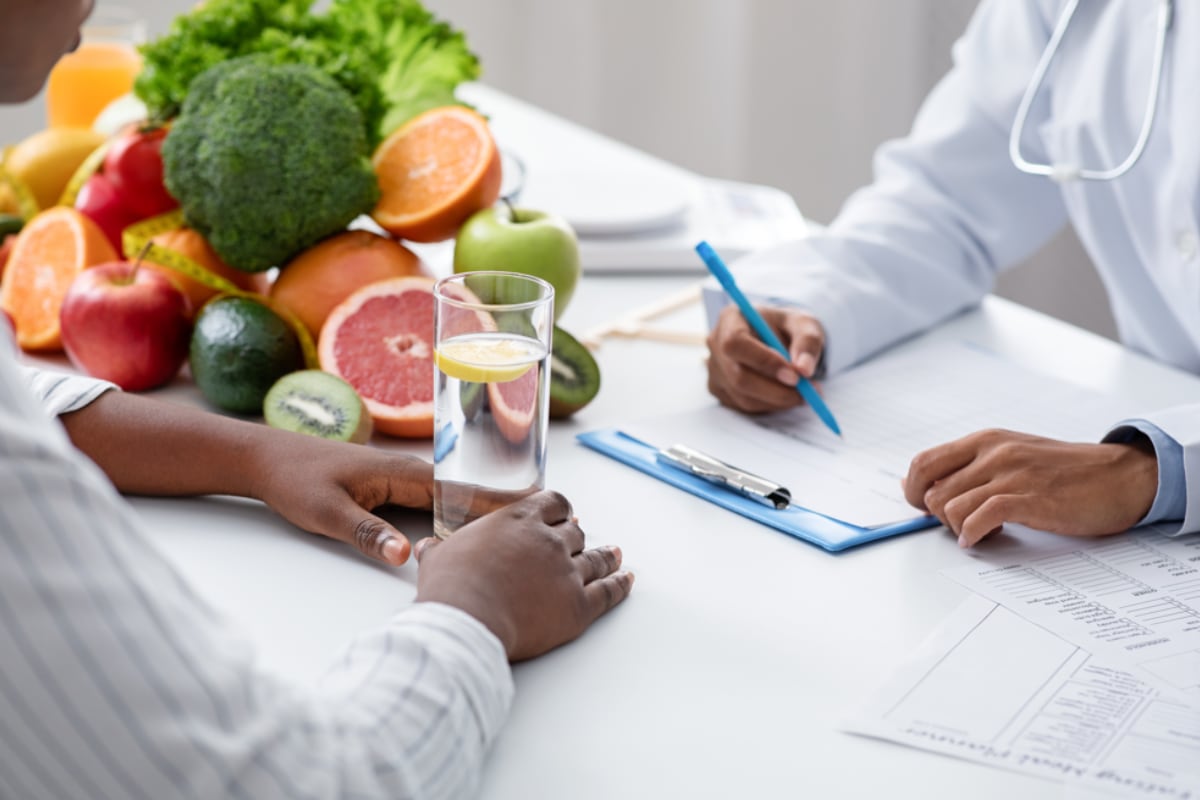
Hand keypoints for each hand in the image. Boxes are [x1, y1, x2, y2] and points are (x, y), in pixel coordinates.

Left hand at [251, 434, 523, 565]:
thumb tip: (407, 557)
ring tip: (533, 522)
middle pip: (471, 491)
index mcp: (402, 474)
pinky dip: (466, 508)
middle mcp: (410, 470)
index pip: (463, 491)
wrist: (266, 459)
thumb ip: (367, 535)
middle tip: (556, 520)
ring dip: (490, 507)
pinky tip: (480, 523)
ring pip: (458, 494)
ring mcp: (403, 476)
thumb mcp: (326, 514)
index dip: (502, 502)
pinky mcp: (394, 484)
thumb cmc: (294, 482)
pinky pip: (441, 498)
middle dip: (510, 506)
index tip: (540, 512)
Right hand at [413, 491, 633, 661]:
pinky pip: (607, 592)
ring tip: (615, 556)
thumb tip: (426, 548)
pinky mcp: (578, 606)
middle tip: (583, 540)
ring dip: (607, 557)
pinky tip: (626, 581)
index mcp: (519, 520)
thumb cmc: (452, 588)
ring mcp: (567, 572)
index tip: (563, 515)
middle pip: (575, 532)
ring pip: (596, 559)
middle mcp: (549, 541)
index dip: (561, 510)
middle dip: (579, 537)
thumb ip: (439, 550)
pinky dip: (620, 586)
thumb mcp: (439, 558)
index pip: (553, 503)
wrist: (467, 620)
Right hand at [705, 304, 825, 412]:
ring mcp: (714, 370)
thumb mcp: (804, 324)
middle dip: (776, 390)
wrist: (776, 337)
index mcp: (730, 319)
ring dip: (778, 400)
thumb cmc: (787, 327)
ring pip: (743, 396)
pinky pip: (745, 406)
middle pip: (738, 376)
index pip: (736, 343)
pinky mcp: (720, 389)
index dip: (764, 362)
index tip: (795, 376)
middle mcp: (715, 344)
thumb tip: (804, 369)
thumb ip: (808, 341)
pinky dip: (771, 405)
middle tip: (807, 391)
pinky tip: (785, 393)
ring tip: (803, 392)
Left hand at [902, 429, 1157, 546]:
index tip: (921, 507)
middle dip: (937, 516)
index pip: (923, 462)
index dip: (912, 490)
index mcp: (986, 440)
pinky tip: (979, 540)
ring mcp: (1012, 476)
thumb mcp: (1013, 454)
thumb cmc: (1066, 470)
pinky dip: (972, 534)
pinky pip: (979, 518)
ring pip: (950, 506)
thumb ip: (972, 466)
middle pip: (932, 491)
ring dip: (956, 527)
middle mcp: (994, 453)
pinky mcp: (1031, 500)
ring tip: (978, 531)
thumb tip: (923, 487)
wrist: (1121, 475)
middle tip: (960, 523)